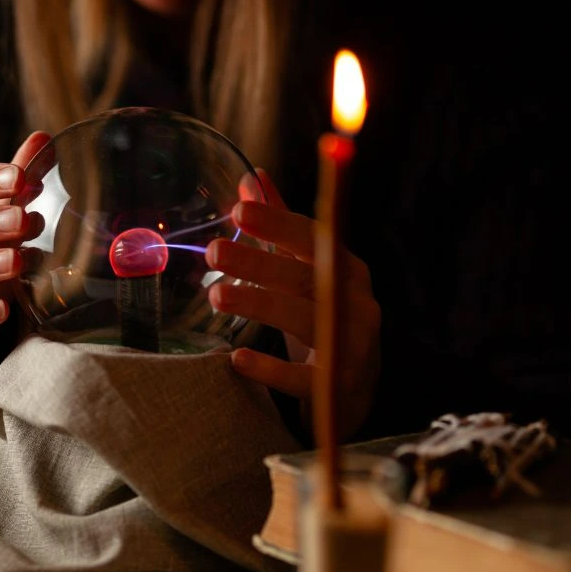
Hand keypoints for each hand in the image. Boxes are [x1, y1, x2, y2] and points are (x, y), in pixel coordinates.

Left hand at [206, 169, 380, 439]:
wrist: (354, 393)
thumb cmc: (324, 321)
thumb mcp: (307, 273)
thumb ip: (281, 230)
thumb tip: (253, 178)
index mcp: (347, 270)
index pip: (314, 239)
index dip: (278, 223)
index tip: (240, 210)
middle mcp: (355, 303)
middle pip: (307, 277)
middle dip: (260, 262)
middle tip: (214, 250)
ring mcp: (351, 346)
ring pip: (307, 320)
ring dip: (261, 304)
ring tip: (218, 294)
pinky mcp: (336, 388)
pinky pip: (302, 378)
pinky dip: (270, 369)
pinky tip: (237, 358)